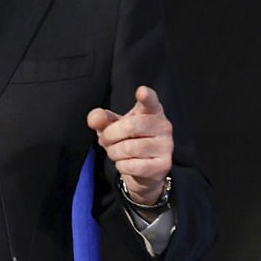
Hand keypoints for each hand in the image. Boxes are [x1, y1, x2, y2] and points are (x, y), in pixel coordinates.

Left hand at [87, 86, 172, 206]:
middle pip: (129, 126)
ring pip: (128, 148)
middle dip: (109, 135)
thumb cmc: (127, 139)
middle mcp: (163, 126)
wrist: (142, 168)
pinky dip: (121, 166)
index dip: (146, 96)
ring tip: (116, 152)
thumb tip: (94, 119)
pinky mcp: (163, 165)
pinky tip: (125, 163)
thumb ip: (101, 119)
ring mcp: (166, 146)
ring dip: (114, 153)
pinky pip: (132, 166)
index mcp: (152, 110)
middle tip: (105, 140)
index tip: (142, 92)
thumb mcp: (113, 125)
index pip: (150, 101)